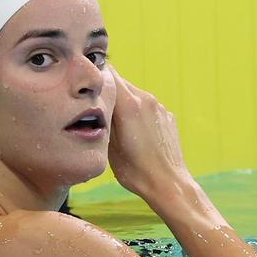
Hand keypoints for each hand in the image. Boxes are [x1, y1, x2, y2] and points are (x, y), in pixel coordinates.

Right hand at [107, 68, 189, 198]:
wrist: (167, 183)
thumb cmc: (135, 170)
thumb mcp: (108, 144)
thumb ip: (103, 118)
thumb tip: (97, 101)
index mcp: (129, 104)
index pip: (110, 72)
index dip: (98, 76)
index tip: (89, 88)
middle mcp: (146, 99)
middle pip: (122, 83)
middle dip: (110, 94)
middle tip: (99, 112)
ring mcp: (159, 107)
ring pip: (135, 96)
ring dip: (125, 105)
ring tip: (118, 129)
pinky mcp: (167, 116)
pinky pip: (147, 108)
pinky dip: (138, 115)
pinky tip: (136, 136)